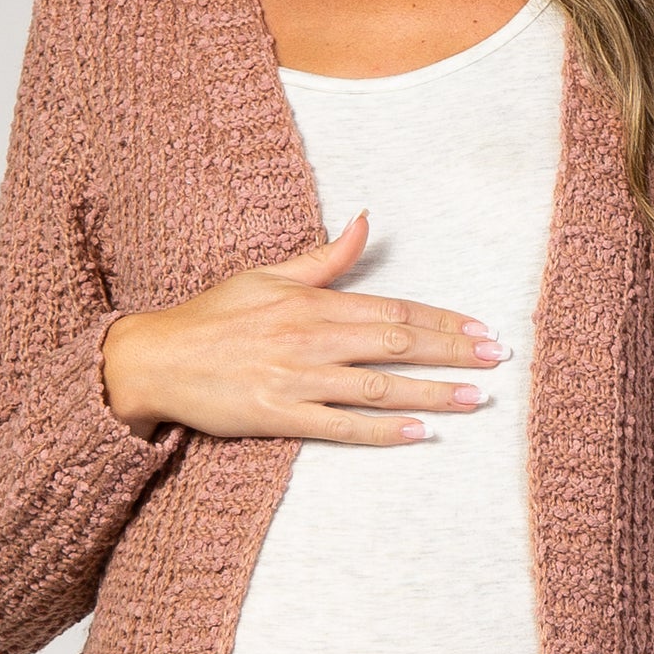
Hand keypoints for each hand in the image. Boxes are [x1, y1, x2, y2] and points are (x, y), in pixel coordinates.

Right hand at [101, 210, 508, 442]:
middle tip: (498, 361)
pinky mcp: (279, 416)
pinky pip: (342, 426)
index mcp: (312, 303)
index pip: (394, 310)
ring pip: (379, 386)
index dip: (444, 320)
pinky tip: (420, 433)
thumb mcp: (268, 275)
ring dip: (433, 393)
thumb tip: (366, 220)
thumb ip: (326, 257)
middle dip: (454, 352)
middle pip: (398, 344)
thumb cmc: (212, 317)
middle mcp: (311, 338)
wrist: (155, 359)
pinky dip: (383, 430)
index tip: (482, 330)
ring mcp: (296, 379)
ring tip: (477, 400)